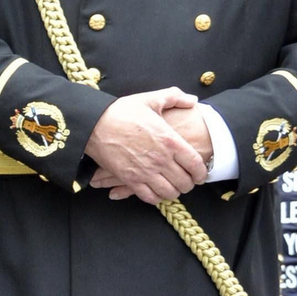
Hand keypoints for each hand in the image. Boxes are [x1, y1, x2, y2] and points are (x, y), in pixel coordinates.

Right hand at [86, 89, 207, 204]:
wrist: (94, 123)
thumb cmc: (122, 111)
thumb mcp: (150, 99)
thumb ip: (174, 97)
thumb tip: (192, 100)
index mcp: (170, 140)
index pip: (195, 164)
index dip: (202, 172)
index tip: (201, 174)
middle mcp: (161, 159)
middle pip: (185, 182)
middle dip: (189, 184)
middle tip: (187, 182)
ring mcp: (145, 171)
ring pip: (169, 192)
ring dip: (174, 192)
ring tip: (173, 188)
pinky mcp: (130, 179)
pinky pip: (149, 197)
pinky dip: (156, 198)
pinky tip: (156, 193)